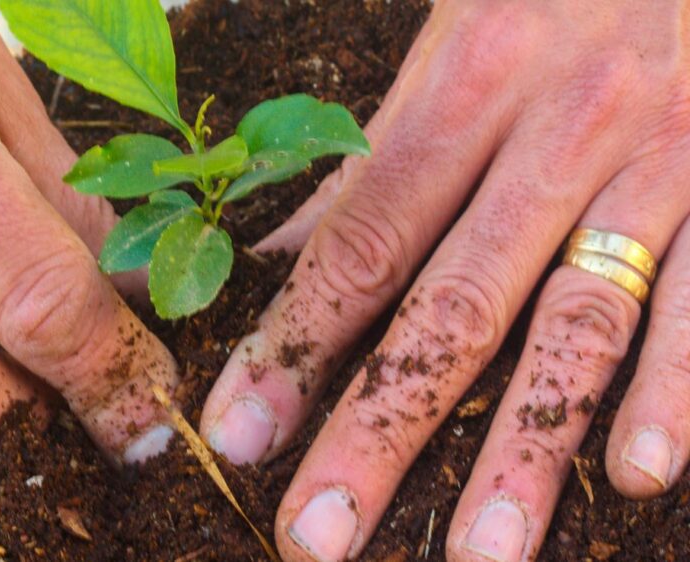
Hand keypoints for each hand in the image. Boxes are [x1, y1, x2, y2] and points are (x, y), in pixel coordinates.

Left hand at [199, 2, 689, 559]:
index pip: (360, 239)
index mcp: (466, 81)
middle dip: (379, 431)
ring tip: (474, 552)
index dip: (291, 345)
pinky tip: (636, 474)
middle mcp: (558, 128)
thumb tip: (275, 261)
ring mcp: (659, 162)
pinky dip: (677, 390)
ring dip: (524, 446)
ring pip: (578, 325)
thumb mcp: (456, 41)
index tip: (236, 436)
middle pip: (450, 306)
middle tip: (317, 537)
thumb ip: (372, 161)